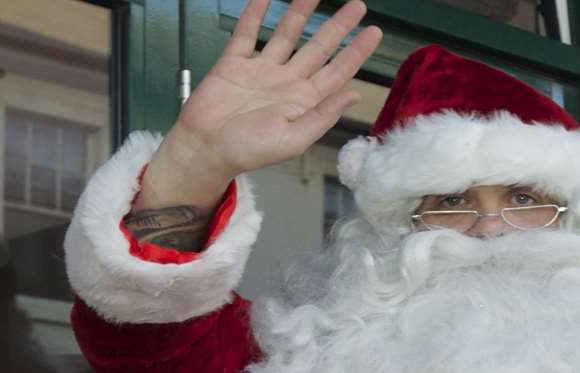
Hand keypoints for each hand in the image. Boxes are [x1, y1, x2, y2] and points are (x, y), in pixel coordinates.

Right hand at [136, 0, 381, 209]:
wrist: (205, 149)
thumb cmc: (248, 151)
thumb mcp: (294, 141)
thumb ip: (323, 116)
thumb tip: (354, 94)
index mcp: (303, 102)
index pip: (337, 72)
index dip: (356, 52)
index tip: (374, 33)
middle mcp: (286, 82)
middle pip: (318, 48)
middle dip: (338, 27)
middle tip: (358, 6)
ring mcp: (260, 70)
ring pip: (286, 34)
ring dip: (301, 13)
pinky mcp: (234, 63)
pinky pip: (246, 33)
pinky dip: (255, 13)